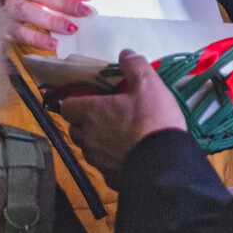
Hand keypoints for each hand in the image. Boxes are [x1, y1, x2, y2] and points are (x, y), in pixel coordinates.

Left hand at [60, 50, 186, 187]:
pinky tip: (127, 155)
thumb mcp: (149, 84)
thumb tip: (125, 53)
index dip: (74, 102)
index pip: (66, 107)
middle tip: (104, 116)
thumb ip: (134, 66)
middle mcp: (88, 138)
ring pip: (88, 149)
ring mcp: (98, 161)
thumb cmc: (153, 120)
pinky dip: (111, 160)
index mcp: (91, 113)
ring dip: (96, 141)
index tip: (87, 99)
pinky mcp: (110, 178)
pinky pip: (104, 166)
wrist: (165, 165)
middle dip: (84, 122)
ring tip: (117, 136)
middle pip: (75, 129)